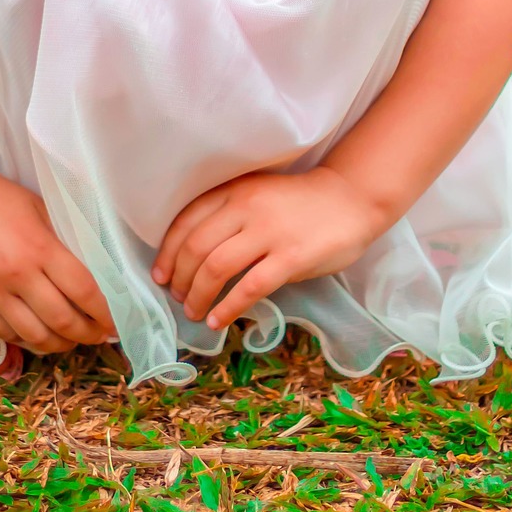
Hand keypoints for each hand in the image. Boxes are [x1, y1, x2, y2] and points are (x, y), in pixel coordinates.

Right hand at [0, 159, 114, 354]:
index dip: (105, 312)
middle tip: (100, 337)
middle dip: (88, 334)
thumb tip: (90, 266)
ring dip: (60, 344)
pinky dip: (27, 340)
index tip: (117, 322)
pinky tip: (38, 336)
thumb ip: (61, 238)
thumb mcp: (37, 206)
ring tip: (71, 341)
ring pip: (34, 336)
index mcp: (39, 248)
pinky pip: (4, 334)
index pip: (84, 291)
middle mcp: (17, 276)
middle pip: (63, 321)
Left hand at [151, 166, 382, 332]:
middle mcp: (247, 207)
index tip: (161, 274)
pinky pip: (249, 287)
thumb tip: (193, 256)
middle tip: (178, 297)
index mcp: (235, 190)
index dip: (168, 252)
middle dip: (180, 278)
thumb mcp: (257, 193)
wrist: (350, 199)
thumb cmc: (299, 202)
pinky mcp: (291, 257)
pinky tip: (218, 320)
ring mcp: (269, 232)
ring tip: (195, 312)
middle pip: (196, 247)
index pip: (186, 221)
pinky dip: (227, 308)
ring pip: (216, 267)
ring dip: (198, 295)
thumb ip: (229, 214)